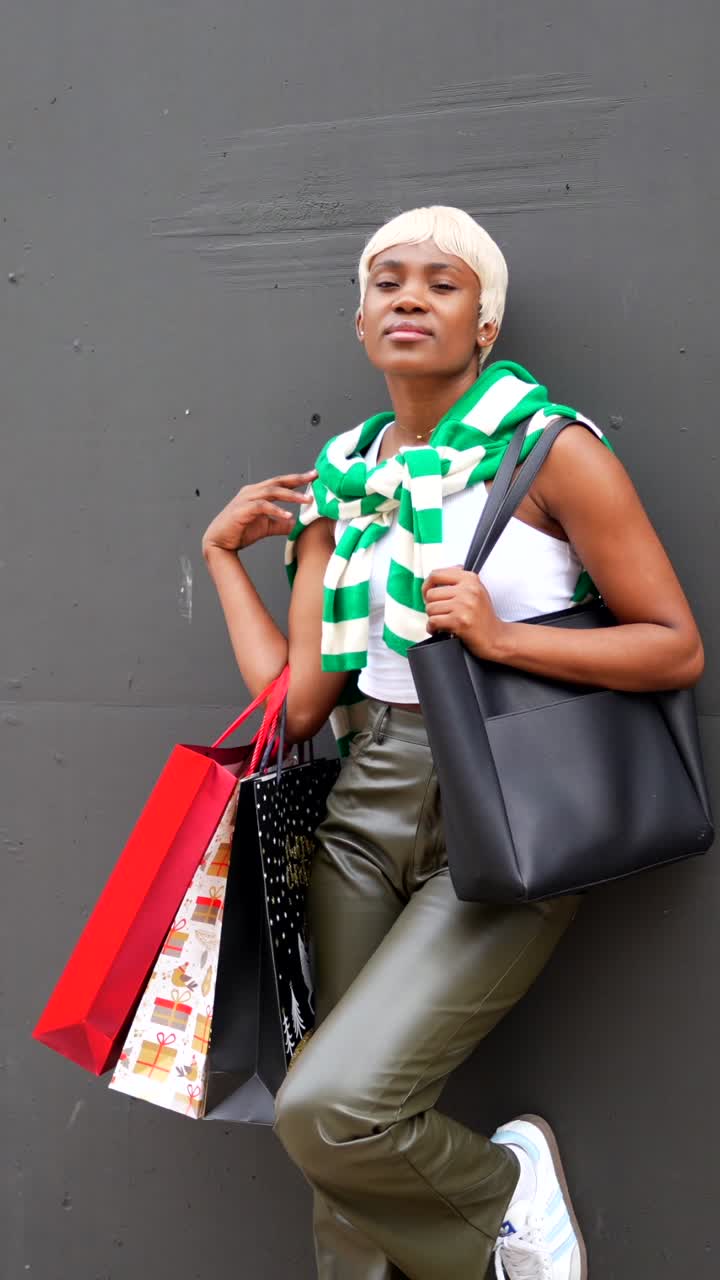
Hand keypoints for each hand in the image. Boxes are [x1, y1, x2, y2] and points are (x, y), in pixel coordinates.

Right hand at [201, 471, 316, 554]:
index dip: (297, 479)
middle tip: (314, 477)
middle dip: (297, 479)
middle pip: (278, 481)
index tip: (313, 476)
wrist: (219, 543)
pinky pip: (262, 506)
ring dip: (291, 495)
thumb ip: (281, 524)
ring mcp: (245, 499)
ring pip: (271, 491)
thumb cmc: (239, 531)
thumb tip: (297, 524)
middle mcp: (252, 491)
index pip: (280, 482)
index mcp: (257, 492)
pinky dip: (276, 510)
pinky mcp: (242, 510)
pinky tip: (288, 515)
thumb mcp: (266, 527)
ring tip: (306, 500)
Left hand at [423, 566, 507, 659]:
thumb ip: (457, 581)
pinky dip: (433, 628)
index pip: (436, 574)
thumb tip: (433, 577)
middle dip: (431, 606)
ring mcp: (464, 605)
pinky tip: (441, 630)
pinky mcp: (460, 621)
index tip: (428, 595)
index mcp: (470, 578)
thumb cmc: (482, 616)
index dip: (427, 586)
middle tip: (440, 613)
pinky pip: (433, 621)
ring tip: (444, 622)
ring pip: (430, 608)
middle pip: (430, 593)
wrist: (496, 637)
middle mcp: (468, 589)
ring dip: (433, 618)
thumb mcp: (475, 591)